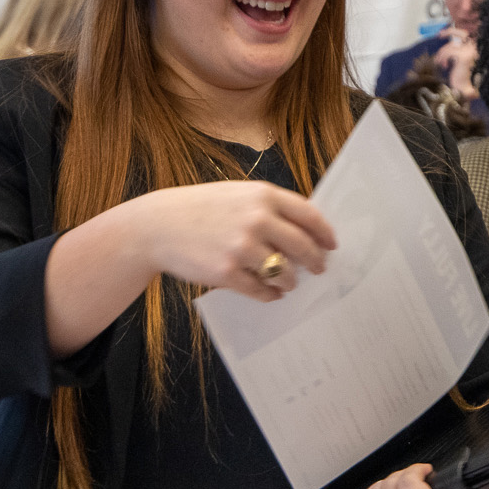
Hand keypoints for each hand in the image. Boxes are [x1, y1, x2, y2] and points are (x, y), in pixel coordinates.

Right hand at [45, 178, 337, 355]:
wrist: (157, 225)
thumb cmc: (200, 208)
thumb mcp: (237, 194)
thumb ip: (269, 207)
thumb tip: (305, 229)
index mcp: (262, 195)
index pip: (309, 216)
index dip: (325, 233)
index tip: (332, 245)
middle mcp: (256, 219)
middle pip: (303, 247)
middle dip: (315, 261)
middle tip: (319, 269)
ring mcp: (242, 247)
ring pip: (284, 272)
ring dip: (291, 281)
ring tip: (289, 283)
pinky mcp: (227, 272)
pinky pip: (261, 289)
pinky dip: (270, 294)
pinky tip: (270, 293)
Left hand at [436, 29, 479, 101]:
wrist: (466, 92)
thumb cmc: (464, 80)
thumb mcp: (461, 63)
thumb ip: (457, 52)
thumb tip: (450, 43)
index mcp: (477, 50)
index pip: (467, 35)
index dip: (455, 32)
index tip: (444, 33)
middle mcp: (476, 49)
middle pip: (461, 34)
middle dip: (449, 32)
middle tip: (439, 35)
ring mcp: (470, 52)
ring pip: (450, 46)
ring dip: (442, 54)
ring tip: (441, 64)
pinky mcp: (463, 57)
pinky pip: (448, 52)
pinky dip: (443, 58)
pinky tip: (444, 66)